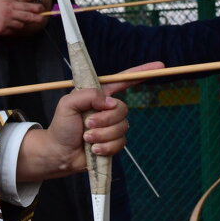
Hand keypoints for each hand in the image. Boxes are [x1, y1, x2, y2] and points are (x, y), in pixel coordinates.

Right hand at [0, 0, 48, 36]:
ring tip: (17, 19)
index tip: (42, 9)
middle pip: (27, 17)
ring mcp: (5, 23)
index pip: (27, 7)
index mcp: (9, 4)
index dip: (36, 8)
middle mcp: (9, 14)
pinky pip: (12, 31)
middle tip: (42, 19)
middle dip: (37, 18)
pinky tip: (9, 24)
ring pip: (20, 25)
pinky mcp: (1, 31)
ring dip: (21, 22)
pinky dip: (13, 28)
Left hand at [13, 60, 160, 181]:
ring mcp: (112, 126)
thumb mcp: (68, 104)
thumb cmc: (61, 126)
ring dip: (102, 135)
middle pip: (122, 109)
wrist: (59, 153)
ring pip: (122, 128)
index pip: (122, 81)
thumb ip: (88, 96)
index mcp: (99, 95)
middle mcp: (108, 109)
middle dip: (105, 120)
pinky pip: (120, 143)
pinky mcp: (114, 142)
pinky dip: (105, 147)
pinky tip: (94, 149)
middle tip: (87, 125)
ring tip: (86, 139)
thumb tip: (109, 102)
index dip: (141, 73)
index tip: (159, 67)